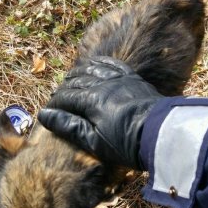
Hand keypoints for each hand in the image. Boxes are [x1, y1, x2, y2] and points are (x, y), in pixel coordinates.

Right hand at [38, 57, 162, 169]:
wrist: (162, 134)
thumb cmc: (126, 143)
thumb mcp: (94, 141)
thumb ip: (68, 126)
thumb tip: (44, 115)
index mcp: (91, 100)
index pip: (66, 97)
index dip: (55, 104)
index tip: (48, 110)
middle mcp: (102, 84)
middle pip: (76, 81)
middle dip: (63, 89)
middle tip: (57, 97)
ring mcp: (118, 79)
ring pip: (92, 69)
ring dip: (78, 73)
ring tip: (70, 78)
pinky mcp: (132, 78)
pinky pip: (112, 65)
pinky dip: (99, 63)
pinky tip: (94, 64)